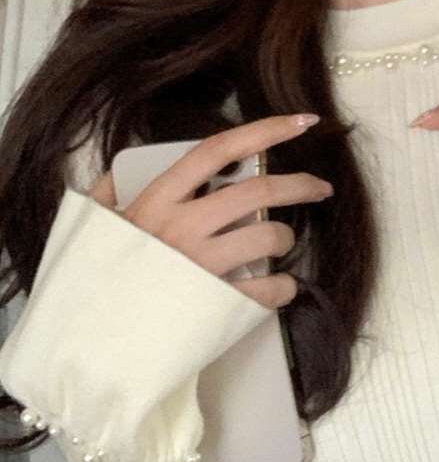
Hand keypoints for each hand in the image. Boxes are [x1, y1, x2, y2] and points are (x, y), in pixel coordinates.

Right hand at [87, 115, 331, 308]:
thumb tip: (121, 171)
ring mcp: (202, 265)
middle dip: (300, 186)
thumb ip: (109, 193)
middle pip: (258, 192)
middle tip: (320, 188)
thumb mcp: (94, 225)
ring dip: (285, 239)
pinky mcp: (220, 303)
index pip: (216, 150)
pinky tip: (277, 288)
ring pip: (270, 237)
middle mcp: (182, 225)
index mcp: (156, 199)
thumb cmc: (101, 280)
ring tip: (279, 247)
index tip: (301, 123)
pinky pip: (272, 288)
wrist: (99, 338)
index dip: (265, 131)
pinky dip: (285, 288)